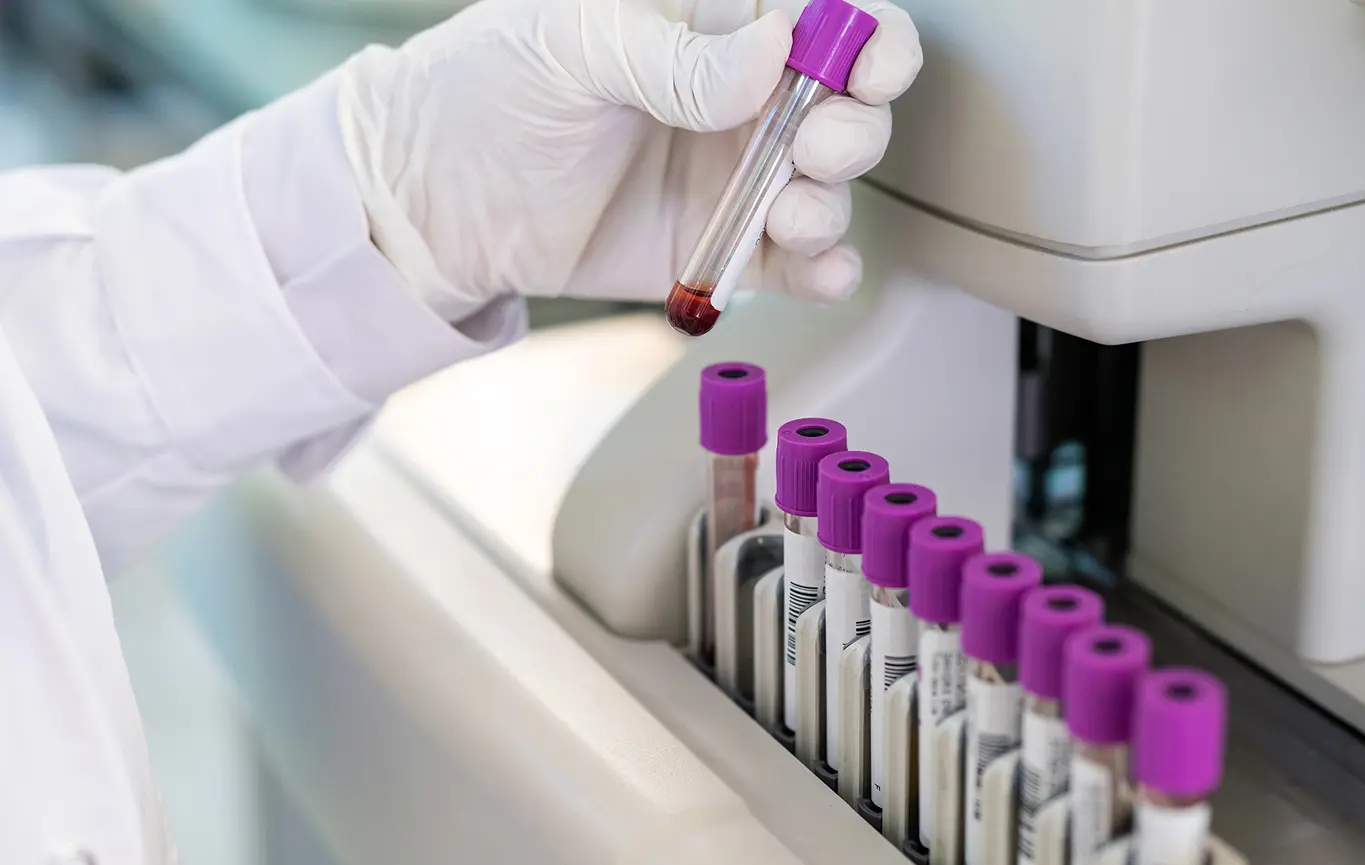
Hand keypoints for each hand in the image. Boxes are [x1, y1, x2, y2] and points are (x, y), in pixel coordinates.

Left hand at [335, 0, 920, 320]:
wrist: (430, 201)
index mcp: (716, 21)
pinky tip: (817, 272)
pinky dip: (825, 271)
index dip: (867, 39)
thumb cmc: (486, 88)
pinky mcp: (724, 248)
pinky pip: (799, 264)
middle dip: (853, 131)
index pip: (826, 16)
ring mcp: (736, 174)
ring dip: (832, 205)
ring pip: (832, 188)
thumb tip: (773, 52)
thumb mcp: (570, 43)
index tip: (867, 70)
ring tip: (790, 216)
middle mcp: (742, 96)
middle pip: (849, 107)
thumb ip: (673, 54)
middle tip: (816, 149)